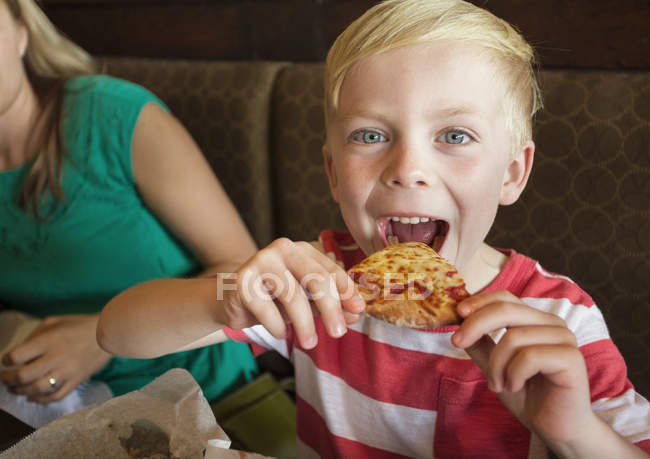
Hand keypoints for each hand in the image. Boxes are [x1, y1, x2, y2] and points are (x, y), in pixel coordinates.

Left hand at [0, 314, 110, 403]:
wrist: (108, 333)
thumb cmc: (78, 325)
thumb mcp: (54, 321)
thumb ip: (35, 335)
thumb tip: (20, 352)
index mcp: (48, 341)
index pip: (16, 356)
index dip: (6, 361)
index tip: (6, 361)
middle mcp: (55, 358)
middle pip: (22, 377)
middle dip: (8, 380)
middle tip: (5, 380)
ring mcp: (67, 372)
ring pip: (36, 390)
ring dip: (21, 392)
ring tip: (16, 389)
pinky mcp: (76, 381)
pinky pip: (55, 397)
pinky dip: (40, 400)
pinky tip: (33, 397)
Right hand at [216, 238, 365, 348]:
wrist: (231, 302)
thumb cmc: (274, 300)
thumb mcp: (306, 303)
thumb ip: (329, 306)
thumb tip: (356, 315)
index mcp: (302, 251)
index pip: (331, 269)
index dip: (347, 291)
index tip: (358, 311)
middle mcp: (282, 250)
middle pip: (315, 279)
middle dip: (331, 308)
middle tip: (338, 334)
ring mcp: (260, 261)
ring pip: (292, 295)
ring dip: (304, 324)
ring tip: (310, 343)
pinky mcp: (242, 281)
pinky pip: (268, 309)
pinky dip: (278, 326)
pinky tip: (279, 332)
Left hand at [451, 290, 596, 448]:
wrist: (556, 428)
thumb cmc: (527, 395)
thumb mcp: (495, 366)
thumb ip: (480, 344)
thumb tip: (458, 321)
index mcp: (535, 320)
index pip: (505, 297)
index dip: (479, 301)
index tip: (457, 313)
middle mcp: (552, 324)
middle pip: (506, 309)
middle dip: (476, 325)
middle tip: (457, 343)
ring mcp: (564, 339)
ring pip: (514, 337)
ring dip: (497, 365)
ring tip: (497, 384)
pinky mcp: (572, 358)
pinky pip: (530, 357)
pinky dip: (514, 374)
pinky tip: (515, 386)